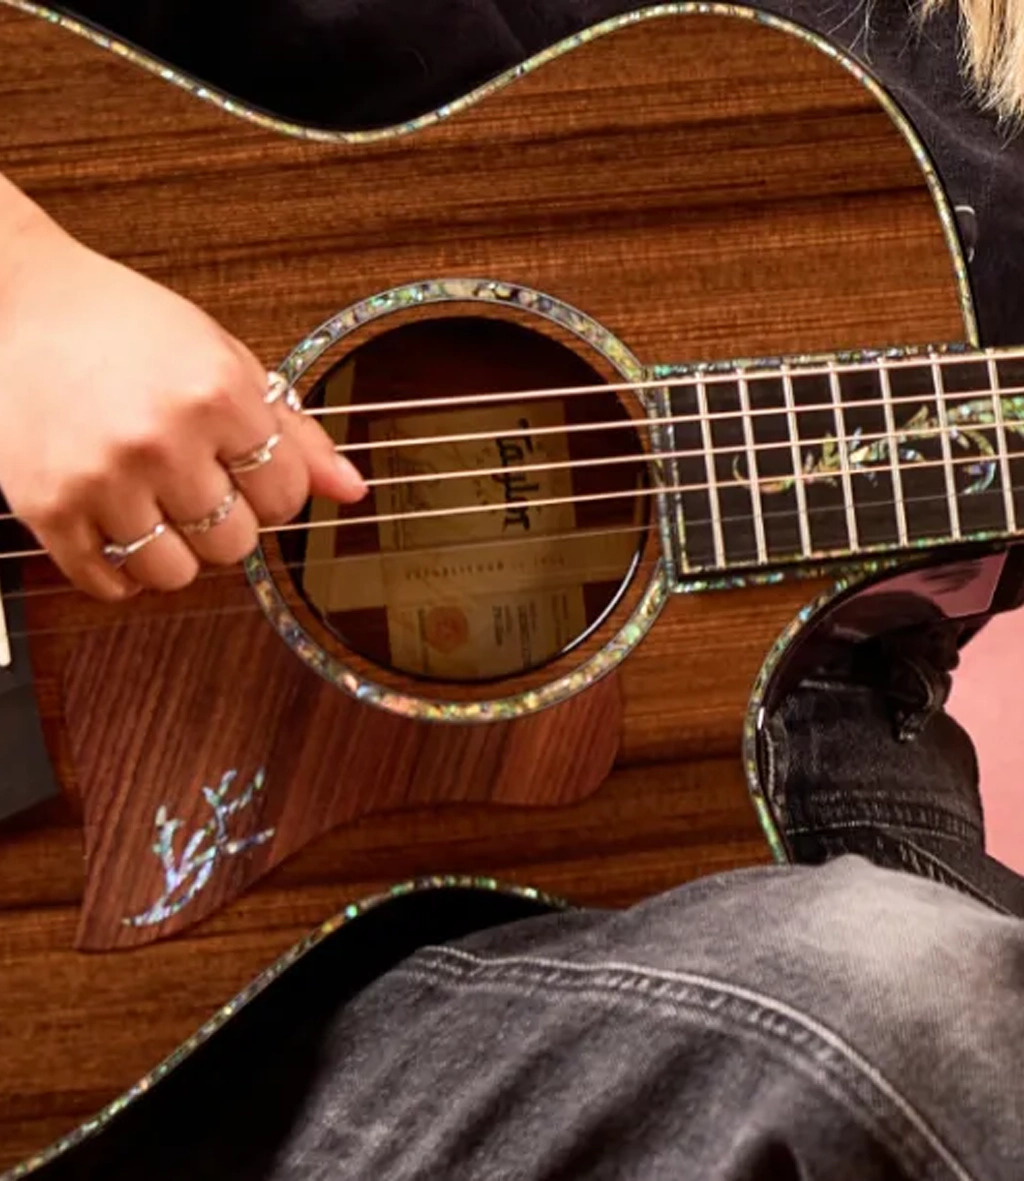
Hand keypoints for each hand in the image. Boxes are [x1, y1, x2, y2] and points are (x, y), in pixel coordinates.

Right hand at [0, 201, 364, 599]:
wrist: (24, 301)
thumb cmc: (131, 329)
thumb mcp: (226, 361)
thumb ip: (294, 432)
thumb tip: (352, 490)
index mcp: (215, 394)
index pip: (287, 496)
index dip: (275, 492)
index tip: (250, 475)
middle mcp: (160, 437)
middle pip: (235, 544)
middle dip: (227, 524)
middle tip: (198, 488)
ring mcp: (99, 476)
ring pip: (176, 574)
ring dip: (177, 555)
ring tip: (159, 512)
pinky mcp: (46, 506)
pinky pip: (108, 583)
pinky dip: (122, 572)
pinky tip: (119, 529)